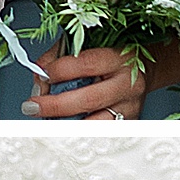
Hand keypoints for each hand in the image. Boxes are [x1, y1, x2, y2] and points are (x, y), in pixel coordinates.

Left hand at [24, 46, 146, 119]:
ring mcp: (129, 107)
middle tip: (32, 106)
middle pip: (89, 99)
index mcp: (118, 59)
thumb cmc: (113, 56)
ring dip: (65, 124)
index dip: (59, 70)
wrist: (147, 69)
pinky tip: (64, 126)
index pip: (86, 64)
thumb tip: (38, 76)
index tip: (41, 75)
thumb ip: (60, 57)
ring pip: (95, 123)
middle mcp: (127, 84)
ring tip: (45, 121)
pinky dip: (78, 131)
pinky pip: (99, 133)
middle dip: (55, 105)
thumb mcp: (89, 46)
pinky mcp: (128, 124)